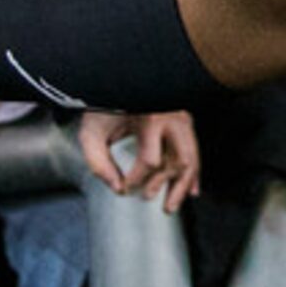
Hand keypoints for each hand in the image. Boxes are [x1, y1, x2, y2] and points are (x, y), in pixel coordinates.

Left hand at [77, 111, 201, 212]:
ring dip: (182, 185)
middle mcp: (171, 118)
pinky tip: (190, 189)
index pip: (151, 161)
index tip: (124, 187)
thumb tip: (116, 187)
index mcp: (150, 118)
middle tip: (148, 198)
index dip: (136, 179)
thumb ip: (98, 162)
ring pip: (191, 157)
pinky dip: (192, 173)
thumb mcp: (92, 132)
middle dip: (166, 185)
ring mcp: (180, 119)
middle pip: (180, 160)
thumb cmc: (103, 103)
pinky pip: (193, 150)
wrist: (116, 81)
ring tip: (171, 205)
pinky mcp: (183, 121)